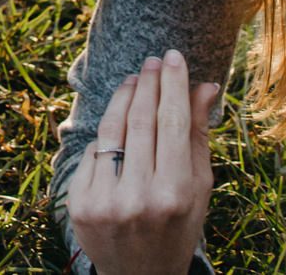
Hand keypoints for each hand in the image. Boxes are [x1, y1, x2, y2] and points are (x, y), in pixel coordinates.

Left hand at [69, 51, 218, 274]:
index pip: (172, 124)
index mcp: (175, 194)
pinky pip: (94, 152)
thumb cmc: (177, 227)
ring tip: (135, 78)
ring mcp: (105, 201)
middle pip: (140, 121)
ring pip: (112, 130)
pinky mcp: (80, 203)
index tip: (174, 57)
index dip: (173, 85)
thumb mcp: (198, 188)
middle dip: (148, 84)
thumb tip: (205, 85)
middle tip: (154, 61)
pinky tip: (119, 116)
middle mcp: (139, 197)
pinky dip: (107, 131)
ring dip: (124, 96)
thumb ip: (197, 136)